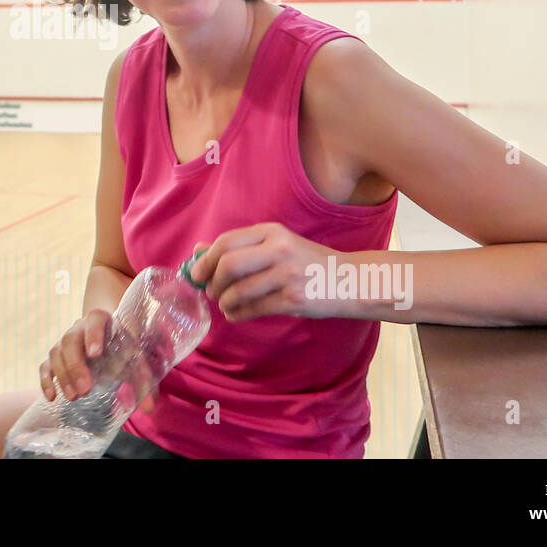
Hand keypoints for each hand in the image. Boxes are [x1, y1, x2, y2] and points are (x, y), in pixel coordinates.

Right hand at [41, 311, 159, 414]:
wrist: (106, 334)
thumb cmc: (122, 347)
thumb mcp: (135, 357)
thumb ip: (144, 378)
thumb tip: (148, 407)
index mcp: (101, 320)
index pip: (95, 320)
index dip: (93, 335)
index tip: (95, 354)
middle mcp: (79, 327)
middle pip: (70, 340)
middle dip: (76, 366)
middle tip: (86, 389)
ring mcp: (64, 340)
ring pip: (56, 353)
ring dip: (63, 376)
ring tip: (74, 397)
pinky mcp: (55, 356)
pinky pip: (45, 365)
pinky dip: (45, 380)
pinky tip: (51, 397)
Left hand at [188, 223, 340, 321]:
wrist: (350, 280)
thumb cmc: (307, 262)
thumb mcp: (277, 245)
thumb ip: (241, 246)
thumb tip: (198, 250)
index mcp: (272, 232)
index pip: (226, 242)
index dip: (205, 260)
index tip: (196, 273)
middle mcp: (279, 249)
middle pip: (228, 265)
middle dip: (212, 282)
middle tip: (210, 291)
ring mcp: (287, 275)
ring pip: (238, 291)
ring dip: (224, 302)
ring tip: (225, 305)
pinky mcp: (294, 299)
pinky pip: (254, 309)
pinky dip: (237, 314)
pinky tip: (235, 314)